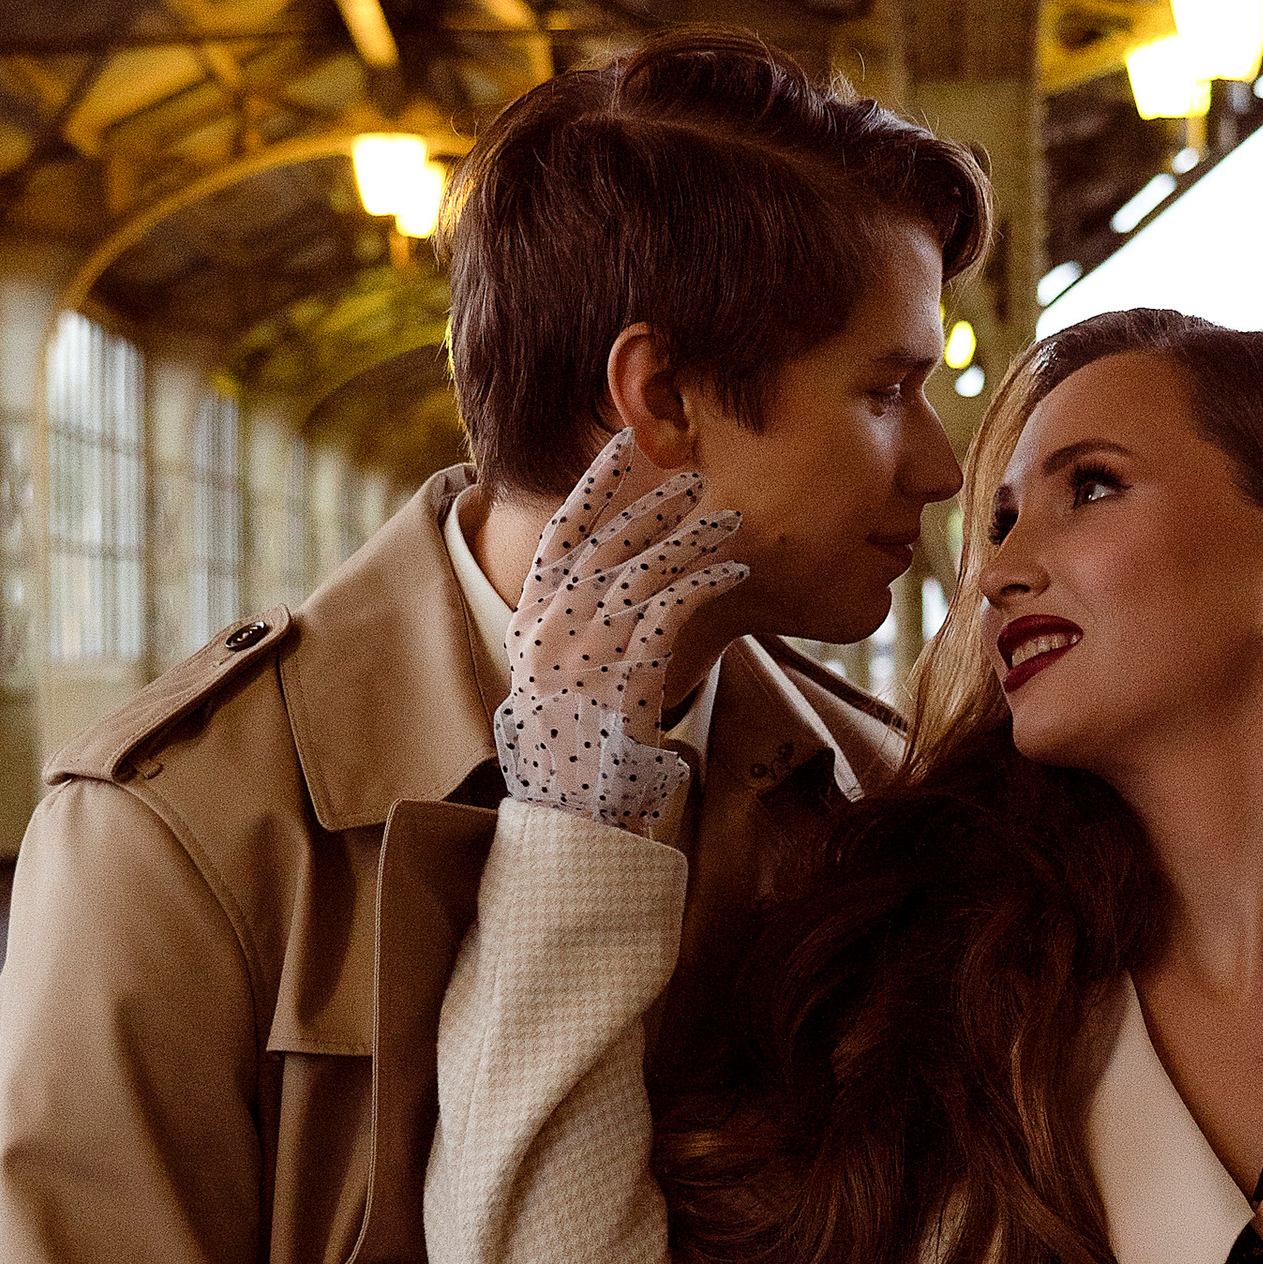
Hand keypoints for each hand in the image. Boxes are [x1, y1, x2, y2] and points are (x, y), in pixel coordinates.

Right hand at [496, 427, 747, 833]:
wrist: (571, 814)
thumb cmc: (575, 745)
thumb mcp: (557, 677)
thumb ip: (575, 624)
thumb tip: (611, 573)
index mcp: (528, 623)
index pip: (557, 536)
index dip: (592, 486)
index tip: (623, 449)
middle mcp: (547, 632)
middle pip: (602, 544)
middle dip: (649, 502)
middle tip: (690, 472)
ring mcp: (581, 654)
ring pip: (640, 571)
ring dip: (689, 539)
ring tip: (728, 518)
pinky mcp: (623, 678)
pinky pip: (669, 613)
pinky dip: (704, 584)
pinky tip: (734, 573)